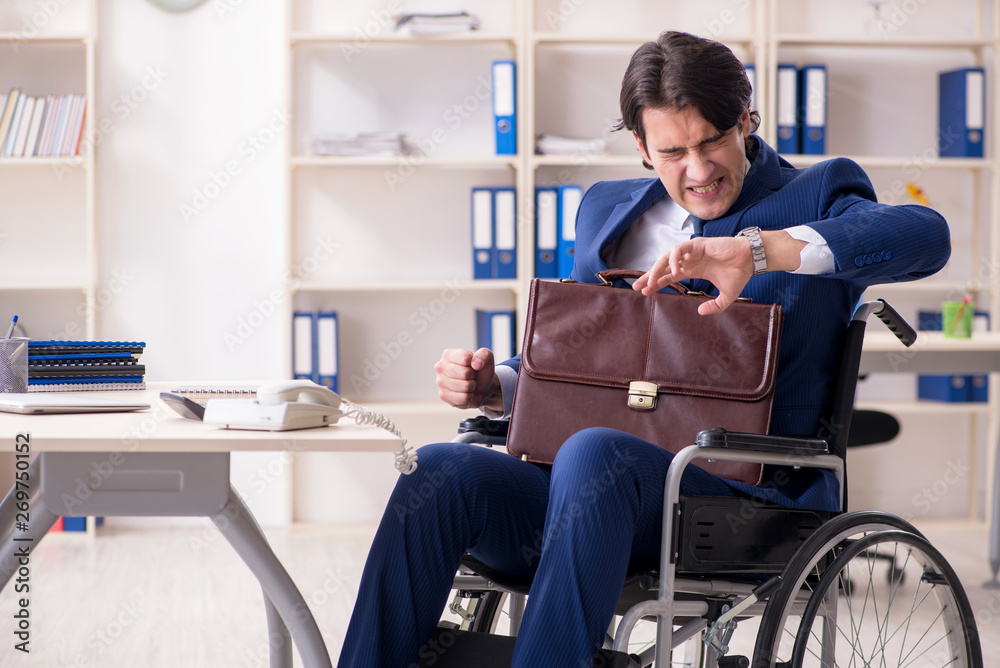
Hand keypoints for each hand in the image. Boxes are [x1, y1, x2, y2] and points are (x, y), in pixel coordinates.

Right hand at [434, 348, 500, 410]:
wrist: (482, 388)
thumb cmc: (480, 371)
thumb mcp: (487, 358)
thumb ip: (484, 354)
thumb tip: (476, 363)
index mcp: (448, 354)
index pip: (465, 359)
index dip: (474, 364)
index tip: (472, 366)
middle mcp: (440, 367)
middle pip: (465, 373)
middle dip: (473, 376)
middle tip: (471, 376)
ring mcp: (440, 382)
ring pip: (465, 386)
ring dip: (471, 386)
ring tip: (468, 384)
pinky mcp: (443, 396)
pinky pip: (464, 397)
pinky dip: (469, 396)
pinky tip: (465, 392)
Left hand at [632, 236, 753, 314]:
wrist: (751, 260)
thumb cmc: (739, 274)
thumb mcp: (726, 297)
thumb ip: (714, 306)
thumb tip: (700, 311)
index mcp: (693, 269)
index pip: (668, 275)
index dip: (656, 283)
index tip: (645, 292)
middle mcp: (690, 259)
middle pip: (663, 266)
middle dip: (650, 276)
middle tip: (637, 287)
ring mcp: (692, 251)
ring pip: (667, 257)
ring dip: (657, 268)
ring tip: (651, 282)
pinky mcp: (698, 244)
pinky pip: (680, 249)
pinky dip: (673, 259)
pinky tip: (673, 271)